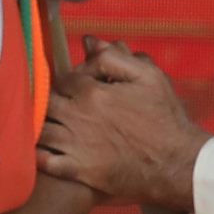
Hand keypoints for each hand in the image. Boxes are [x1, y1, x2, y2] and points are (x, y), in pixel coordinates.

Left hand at [37, 40, 210, 210]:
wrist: (176, 163)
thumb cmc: (165, 117)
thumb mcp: (149, 77)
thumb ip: (115, 57)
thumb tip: (88, 42)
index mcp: (92, 92)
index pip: (63, 78)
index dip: (69, 79)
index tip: (78, 85)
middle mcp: (77, 117)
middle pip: (45, 101)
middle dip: (51, 99)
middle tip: (63, 103)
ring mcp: (75, 146)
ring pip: (40, 129)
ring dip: (41, 122)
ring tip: (51, 122)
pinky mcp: (77, 171)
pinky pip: (44, 161)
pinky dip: (37, 153)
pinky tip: (43, 147)